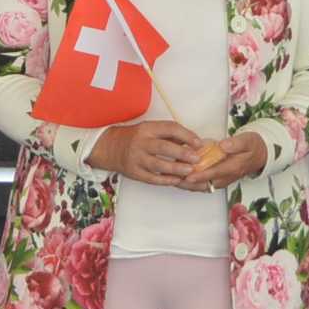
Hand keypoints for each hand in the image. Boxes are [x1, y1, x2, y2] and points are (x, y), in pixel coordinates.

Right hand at [87, 121, 204, 185]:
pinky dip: (165, 180)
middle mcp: (141, 142)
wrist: (109, 147)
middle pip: (164, 147)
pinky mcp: (134, 172)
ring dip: (176, 168)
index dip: (186, 135)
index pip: (170, 128)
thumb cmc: (134, 137)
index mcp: (147, 128)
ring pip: (158, 165)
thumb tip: (192, 141)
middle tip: (196, 158)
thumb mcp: (150, 129)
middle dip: (182, 153)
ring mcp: (136, 158)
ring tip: (189, 171)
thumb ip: (169, 135)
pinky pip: (151, 178)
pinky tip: (176, 180)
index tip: (198, 143)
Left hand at [177, 130, 265, 192]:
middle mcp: (226, 177)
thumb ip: (235, 143)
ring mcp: (222, 180)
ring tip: (172, 179)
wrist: (260, 154)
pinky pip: (204, 184)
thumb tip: (223, 146)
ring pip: (203, 186)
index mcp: (233, 167)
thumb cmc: (252, 146)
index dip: (200, 175)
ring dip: (188, 185)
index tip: (188, 175)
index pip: (214, 173)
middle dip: (188, 183)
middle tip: (173, 178)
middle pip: (205, 184)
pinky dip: (192, 183)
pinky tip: (181, 178)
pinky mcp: (219, 180)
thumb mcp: (247, 140)